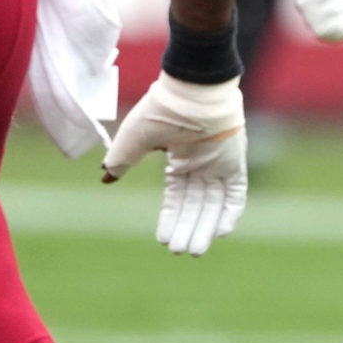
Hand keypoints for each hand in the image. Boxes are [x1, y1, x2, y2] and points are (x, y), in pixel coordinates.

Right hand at [102, 73, 247, 254]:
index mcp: (179, 160)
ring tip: (195, 250)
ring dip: (206, 226)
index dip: (170, 218)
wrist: (192, 90)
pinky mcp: (235, 161)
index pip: (176, 197)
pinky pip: (236, 192)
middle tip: (181, 252)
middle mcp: (201, 165)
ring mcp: (220, 164)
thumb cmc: (162, 109)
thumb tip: (106, 177)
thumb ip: (122, 159)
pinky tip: (222, 231)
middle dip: (188, 228)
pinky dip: (230, 211)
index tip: (163, 239)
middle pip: (195, 205)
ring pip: (214, 203)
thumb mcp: (135, 138)